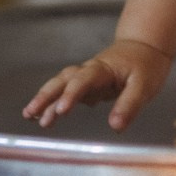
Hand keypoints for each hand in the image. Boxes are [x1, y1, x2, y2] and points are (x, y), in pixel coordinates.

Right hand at [24, 39, 173, 130]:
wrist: (144, 48)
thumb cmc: (146, 66)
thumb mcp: (144, 86)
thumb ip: (129, 105)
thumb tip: (115, 127)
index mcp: (102, 69)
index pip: (83, 81)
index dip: (71, 95)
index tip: (61, 111)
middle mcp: (89, 71)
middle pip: (63, 80)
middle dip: (46, 96)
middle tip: (31, 113)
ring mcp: (86, 77)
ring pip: (61, 85)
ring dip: (45, 98)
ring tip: (29, 115)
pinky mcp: (86, 85)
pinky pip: (66, 92)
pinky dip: (53, 102)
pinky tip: (43, 116)